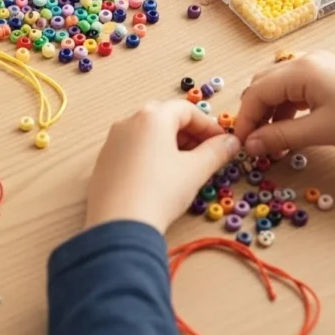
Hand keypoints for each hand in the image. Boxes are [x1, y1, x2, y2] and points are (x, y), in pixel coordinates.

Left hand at [85, 100, 240, 234]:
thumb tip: (230, 142)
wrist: (120, 224)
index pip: (186, 110)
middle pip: (165, 118)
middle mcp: (128, 122)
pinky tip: (160, 178)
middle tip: (206, 154)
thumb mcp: (195, 170)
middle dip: (189, 133)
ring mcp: (112, 141)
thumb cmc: (160, 191)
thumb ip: (216, 151)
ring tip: (185, 168)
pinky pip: (132, 149)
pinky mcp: (104, 161)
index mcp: (152, 117)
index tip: (223, 143)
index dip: (208, 125)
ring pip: (148, 134)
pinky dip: (151, 155)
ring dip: (170, 144)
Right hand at [234, 51, 334, 156]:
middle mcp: (304, 60)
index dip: (245, 119)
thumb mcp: (321, 131)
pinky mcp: (326, 74)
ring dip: (270, 112)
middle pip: (263, 84)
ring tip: (273, 140)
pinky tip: (291, 128)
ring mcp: (317, 65)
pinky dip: (286, 107)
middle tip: (255, 142)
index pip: (257, 92)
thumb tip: (250, 146)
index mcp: (300, 70)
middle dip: (255, 113)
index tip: (241, 145)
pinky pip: (295, 87)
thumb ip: (281, 137)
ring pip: (278, 86)